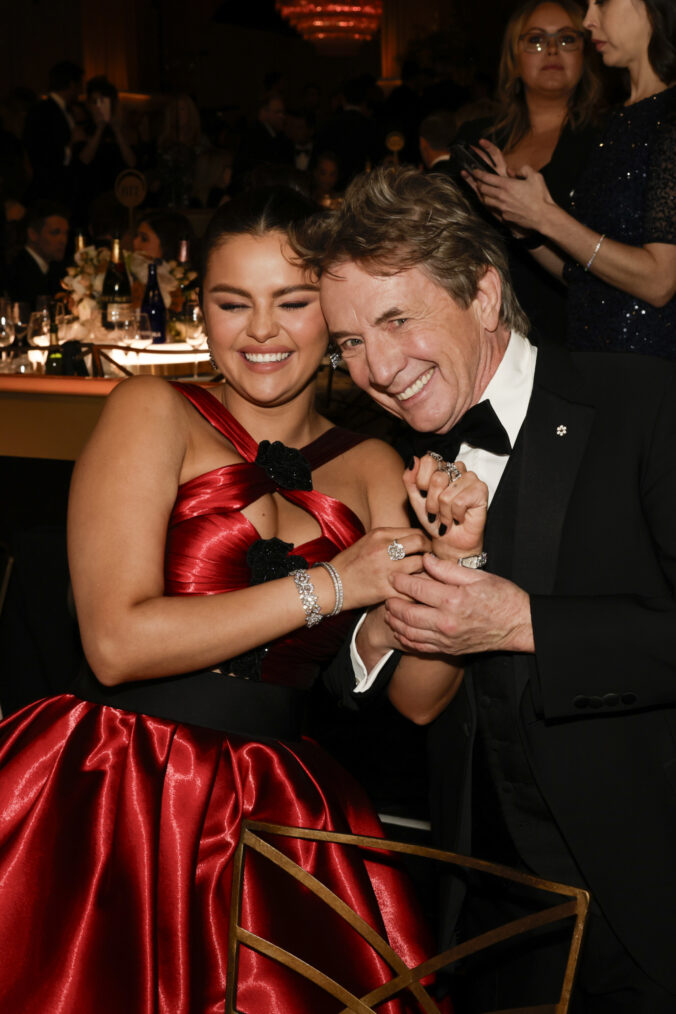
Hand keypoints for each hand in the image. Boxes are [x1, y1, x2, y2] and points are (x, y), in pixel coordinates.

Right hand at [332, 526, 430, 611]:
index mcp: (380, 534)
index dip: (425, 541)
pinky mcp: (385, 589)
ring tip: (424, 577)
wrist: (330, 585)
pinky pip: (411, 589)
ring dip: (425, 572)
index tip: (426, 549)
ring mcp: (385, 569)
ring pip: (421, 566)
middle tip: (430, 561)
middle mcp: (384, 549)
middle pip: (421, 544)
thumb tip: (415, 541)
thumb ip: (390, 538)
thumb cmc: (349, 563)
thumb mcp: (368, 541)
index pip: (415, 532)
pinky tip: (415, 592)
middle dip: (430, 553)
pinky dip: (416, 591)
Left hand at [385, 553, 534, 654]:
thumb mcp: (477, 576)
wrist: (518, 625)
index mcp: (453, 600)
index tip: (393, 574)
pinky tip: (400, 630)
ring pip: (410, 632)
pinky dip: (406, 639)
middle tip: (386, 594)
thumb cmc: (502, 597)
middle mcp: (446, 622)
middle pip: (408, 613)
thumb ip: (448, 569)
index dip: (401, 580)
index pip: (417, 588)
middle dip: (392, 603)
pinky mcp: (448, 649)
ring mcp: (446, 639)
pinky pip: (420, 646)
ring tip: (388, 611)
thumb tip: (426, 559)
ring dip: (395, 622)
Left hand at [404, 455, 487, 560]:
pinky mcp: (481, 489)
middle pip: (437, 479)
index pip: (428, 461)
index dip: (422, 483)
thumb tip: (414, 459)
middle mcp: (456, 469)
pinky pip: (459, 502)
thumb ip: (410, 478)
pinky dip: (456, 515)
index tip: (425, 496)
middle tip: (438, 512)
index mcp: (441, 467)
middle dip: (432, 502)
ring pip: (447, 494)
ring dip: (444, 512)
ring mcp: (470, 477)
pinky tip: (460, 517)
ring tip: (449, 516)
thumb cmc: (434, 519)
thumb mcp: (415, 498)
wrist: (448, 541)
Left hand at [469, 162, 554, 233]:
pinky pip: (493, 209)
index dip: (478, 174)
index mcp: (507, 185)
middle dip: (478, 183)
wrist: (542, 217)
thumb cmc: (540, 196)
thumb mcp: (535, 176)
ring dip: (482, 195)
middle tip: (477, 181)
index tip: (474, 171)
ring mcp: (501, 208)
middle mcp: (501, 196)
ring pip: (486, 200)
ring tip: (482, 191)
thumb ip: (523, 170)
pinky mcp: (504, 217)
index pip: (487, 178)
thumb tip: (512, 170)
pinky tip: (492, 202)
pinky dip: (491, 204)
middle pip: (483, 189)